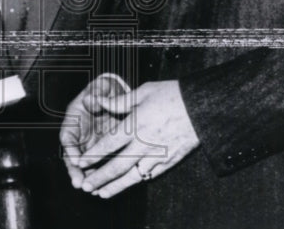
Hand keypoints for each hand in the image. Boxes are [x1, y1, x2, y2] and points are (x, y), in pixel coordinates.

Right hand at [59, 74, 130, 187]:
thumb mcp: (101, 88)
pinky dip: (99, 176)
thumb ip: (96, 92)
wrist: (115, 96)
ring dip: (86, 177)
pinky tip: (103, 188)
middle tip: (79, 183)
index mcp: (74, 119)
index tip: (75, 159)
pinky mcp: (100, 151)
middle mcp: (78, 135)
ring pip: (84, 164)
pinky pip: (97, 166)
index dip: (71, 148)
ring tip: (91, 190)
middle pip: (72, 155)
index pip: (68, 135)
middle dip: (75, 170)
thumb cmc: (106, 91)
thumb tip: (90, 99)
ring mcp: (88, 144)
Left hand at [75, 80, 198, 198]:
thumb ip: (119, 101)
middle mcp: (144, 144)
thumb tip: (98, 101)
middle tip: (86, 186)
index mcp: (136, 125)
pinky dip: (136, 181)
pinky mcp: (170, 161)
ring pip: (132, 176)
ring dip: (115, 186)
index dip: (92, 155)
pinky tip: (128, 184)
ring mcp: (158, 155)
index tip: (80, 162)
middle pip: (117, 166)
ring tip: (102, 193)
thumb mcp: (144, 91)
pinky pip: (150, 175)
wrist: (203, 107)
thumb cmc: (173, 95)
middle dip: (99, 177)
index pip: (108, 145)